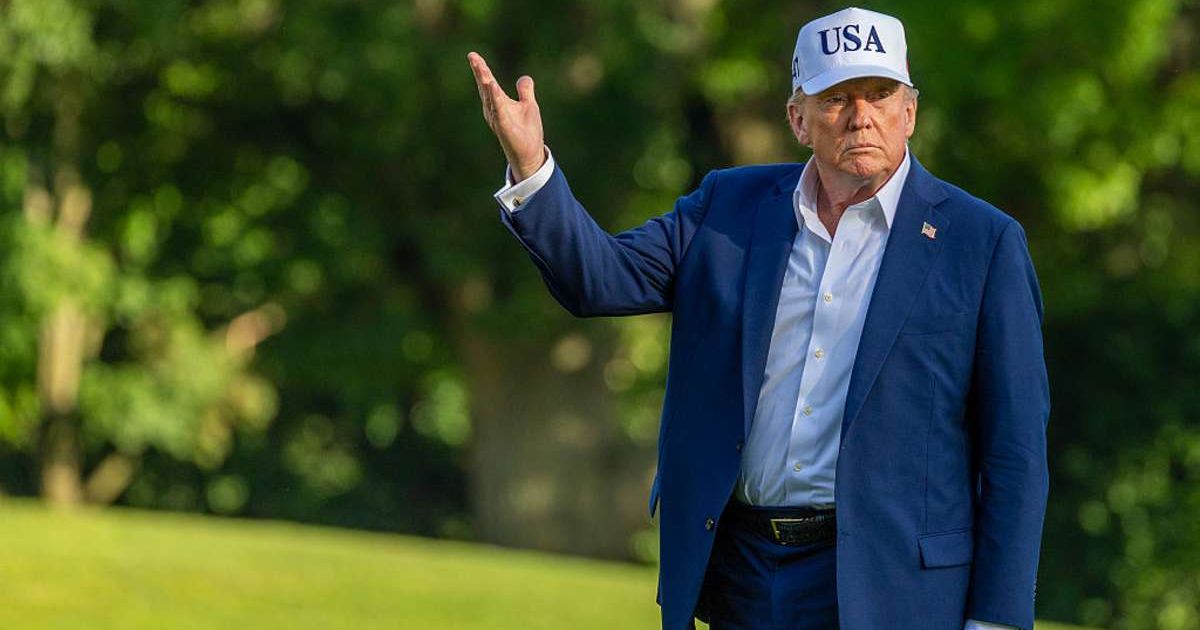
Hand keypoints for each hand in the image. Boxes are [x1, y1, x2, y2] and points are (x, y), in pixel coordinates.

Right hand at [467, 51, 545, 182]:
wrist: (530, 153)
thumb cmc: (526, 131)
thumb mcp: (528, 105)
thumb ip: (525, 91)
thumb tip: (524, 78)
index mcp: (498, 102)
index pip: (488, 82)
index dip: (481, 69)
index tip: (473, 55)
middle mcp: (493, 109)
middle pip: (485, 86)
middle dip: (479, 71)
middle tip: (472, 56)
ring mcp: (498, 117)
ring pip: (490, 96)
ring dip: (486, 82)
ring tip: (482, 69)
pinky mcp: (504, 126)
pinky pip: (499, 109)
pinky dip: (495, 97)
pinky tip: (492, 86)